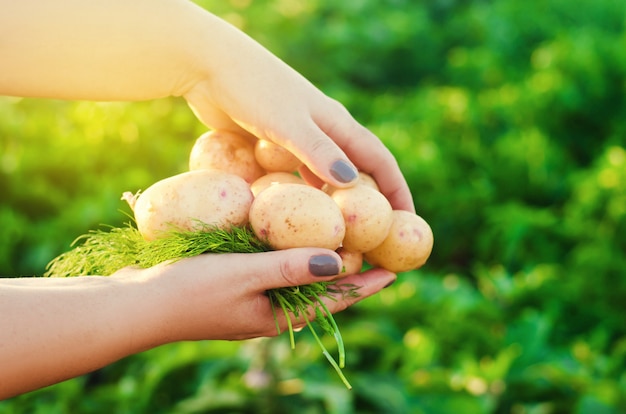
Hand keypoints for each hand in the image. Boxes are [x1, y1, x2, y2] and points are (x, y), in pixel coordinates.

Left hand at [0, 0, 413, 212]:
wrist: (208, 65)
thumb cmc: (251, 87)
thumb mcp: (286, 121)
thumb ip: (317, 151)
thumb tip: (352, 181)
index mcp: (336, 124)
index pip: (379, 161)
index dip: (397, 191)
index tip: (408, 223)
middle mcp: (322, 133)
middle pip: (356, 174)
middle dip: (369, 206)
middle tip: (374, 241)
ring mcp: (296, 140)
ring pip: (323, 180)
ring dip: (332, 207)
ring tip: (337, 239)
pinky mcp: (271, 146)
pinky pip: (292, 179)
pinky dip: (299, 199)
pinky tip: (294, 220)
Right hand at [116, 248, 396, 341]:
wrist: (135, 305)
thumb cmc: (189, 291)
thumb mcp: (245, 276)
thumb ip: (291, 268)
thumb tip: (339, 262)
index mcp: (276, 316)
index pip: (332, 300)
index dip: (364, 285)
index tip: (393, 270)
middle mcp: (266, 310)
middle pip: (317, 289)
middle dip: (346, 271)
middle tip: (372, 248)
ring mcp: (248, 299)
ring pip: (294, 277)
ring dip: (317, 259)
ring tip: (339, 237)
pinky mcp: (230, 285)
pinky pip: (269, 267)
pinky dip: (286, 251)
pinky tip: (286, 232)